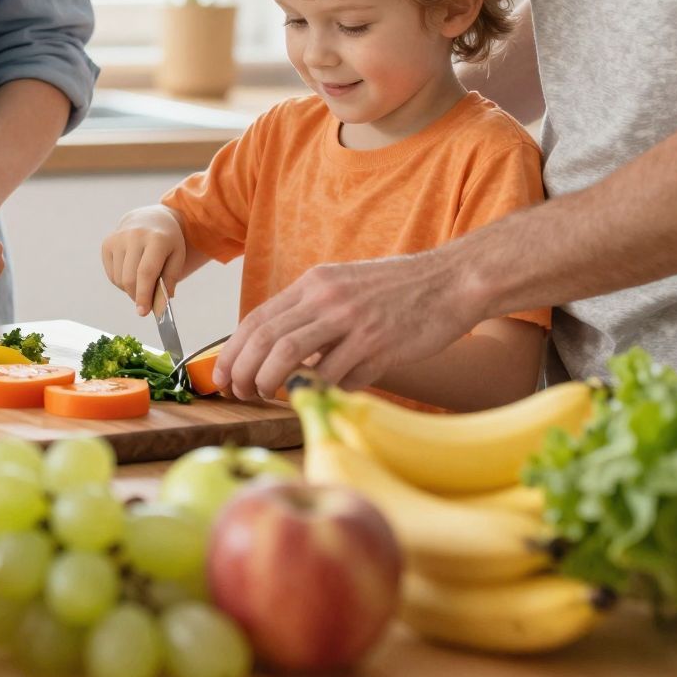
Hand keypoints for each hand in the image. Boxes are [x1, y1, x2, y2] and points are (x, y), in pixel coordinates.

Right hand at [100, 205, 188, 318]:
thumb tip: (158, 307)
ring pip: (119, 279)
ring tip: (142, 282)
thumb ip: (169, 282)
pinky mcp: (107, 243)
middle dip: (137, 296)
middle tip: (146, 303)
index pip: (146, 272)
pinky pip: (111, 274)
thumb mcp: (177, 258)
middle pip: (130, 278)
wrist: (150, 218)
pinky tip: (131, 273)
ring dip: (130, 289)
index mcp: (156, 238)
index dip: (144, 294)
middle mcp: (134, 235)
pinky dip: (121, 282)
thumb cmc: (168, 242)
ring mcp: (118, 238)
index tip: (143, 312)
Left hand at [214, 245, 485, 401]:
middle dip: (244, 372)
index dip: (234, 351)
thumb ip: (312, 312)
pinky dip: (330, 388)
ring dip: (275, 384)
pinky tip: (338, 387)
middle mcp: (327, 299)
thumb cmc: (397, 289)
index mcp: (314, 283)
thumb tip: (278, 350)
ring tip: (272, 395)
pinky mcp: (378, 345)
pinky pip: (339, 377)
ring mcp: (352, 322)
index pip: (258, 319)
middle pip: (266, 341)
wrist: (451, 281)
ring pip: (291, 359)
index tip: (225, 375)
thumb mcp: (344, 285)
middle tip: (241, 392)